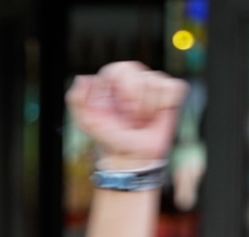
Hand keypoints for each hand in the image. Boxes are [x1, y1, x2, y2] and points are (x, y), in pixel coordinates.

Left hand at [66, 62, 185, 171]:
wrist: (132, 155)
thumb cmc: (110, 136)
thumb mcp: (86, 121)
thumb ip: (76, 99)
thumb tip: (81, 79)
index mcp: (112, 79)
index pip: (118, 70)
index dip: (121, 92)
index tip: (120, 111)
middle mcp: (132, 76)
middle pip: (139, 74)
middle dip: (135, 101)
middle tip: (131, 118)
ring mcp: (152, 82)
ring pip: (156, 84)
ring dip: (148, 109)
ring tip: (141, 120)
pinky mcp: (170, 91)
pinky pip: (172, 88)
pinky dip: (164, 105)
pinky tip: (156, 116)